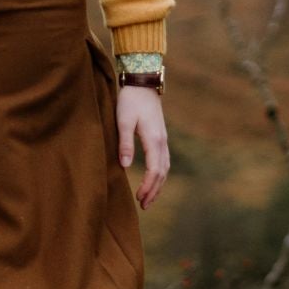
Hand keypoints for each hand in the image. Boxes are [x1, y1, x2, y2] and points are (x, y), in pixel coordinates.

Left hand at [117, 86, 168, 207]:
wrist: (142, 82)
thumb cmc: (130, 100)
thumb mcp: (123, 121)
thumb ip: (125, 143)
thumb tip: (126, 166)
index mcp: (154, 139)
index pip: (154, 170)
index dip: (147, 187)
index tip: (138, 198)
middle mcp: (162, 142)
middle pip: (162, 173)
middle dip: (154, 191)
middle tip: (144, 205)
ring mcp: (163, 139)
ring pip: (165, 168)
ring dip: (158, 185)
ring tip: (149, 198)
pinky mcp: (160, 136)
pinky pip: (164, 161)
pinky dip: (160, 174)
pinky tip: (154, 180)